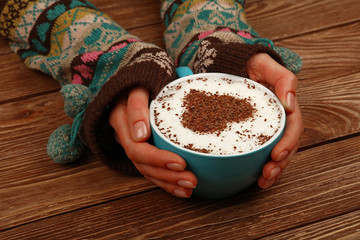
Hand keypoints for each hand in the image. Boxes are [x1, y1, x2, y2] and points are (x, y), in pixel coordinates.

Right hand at [109, 87, 196, 197]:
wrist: (140, 76)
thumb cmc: (145, 77)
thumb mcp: (140, 83)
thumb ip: (137, 104)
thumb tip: (140, 135)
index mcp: (121, 119)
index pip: (137, 147)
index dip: (158, 158)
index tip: (181, 163)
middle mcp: (125, 135)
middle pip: (143, 163)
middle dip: (168, 175)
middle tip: (191, 180)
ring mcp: (133, 143)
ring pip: (147, 170)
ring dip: (169, 182)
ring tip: (190, 188)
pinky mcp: (142, 148)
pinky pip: (151, 170)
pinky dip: (166, 182)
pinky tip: (182, 190)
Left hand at [246, 53, 303, 188]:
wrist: (233, 65)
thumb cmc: (251, 64)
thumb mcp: (266, 64)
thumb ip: (283, 78)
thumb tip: (290, 102)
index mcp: (284, 106)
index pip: (293, 128)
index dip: (288, 143)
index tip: (277, 154)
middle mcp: (277, 119)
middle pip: (286, 145)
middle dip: (279, 163)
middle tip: (267, 175)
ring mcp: (264, 127)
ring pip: (274, 152)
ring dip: (272, 170)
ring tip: (262, 182)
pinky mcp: (251, 132)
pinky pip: (258, 151)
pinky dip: (257, 165)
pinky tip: (253, 177)